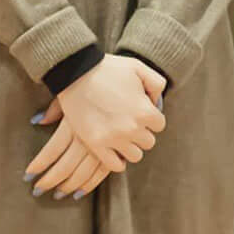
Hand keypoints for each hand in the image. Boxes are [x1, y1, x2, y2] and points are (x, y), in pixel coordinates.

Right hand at [26, 57, 166, 199]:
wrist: (74, 73)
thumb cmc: (107, 68)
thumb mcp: (138, 68)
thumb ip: (156, 83)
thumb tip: (156, 101)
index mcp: (144, 111)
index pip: (159, 125)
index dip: (151, 117)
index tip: (140, 111)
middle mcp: (131, 128)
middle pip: (148, 142)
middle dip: (142, 132)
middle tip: (129, 122)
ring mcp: (113, 138)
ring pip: (135, 156)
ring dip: (130, 147)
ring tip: (122, 136)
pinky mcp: (95, 145)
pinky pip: (115, 166)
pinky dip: (117, 160)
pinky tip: (114, 149)